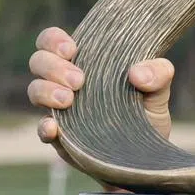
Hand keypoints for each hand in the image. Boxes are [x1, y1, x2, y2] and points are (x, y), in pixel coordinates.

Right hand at [27, 26, 175, 143]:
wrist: (148, 154)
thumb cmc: (148, 113)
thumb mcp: (159, 90)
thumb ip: (158, 73)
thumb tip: (137, 74)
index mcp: (85, 62)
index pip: (52, 41)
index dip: (53, 40)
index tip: (71, 49)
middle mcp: (65, 82)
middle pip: (39, 62)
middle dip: (54, 67)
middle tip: (79, 80)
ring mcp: (60, 110)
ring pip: (35, 91)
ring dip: (46, 92)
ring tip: (69, 100)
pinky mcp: (61, 138)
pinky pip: (42, 129)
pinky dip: (44, 127)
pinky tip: (54, 127)